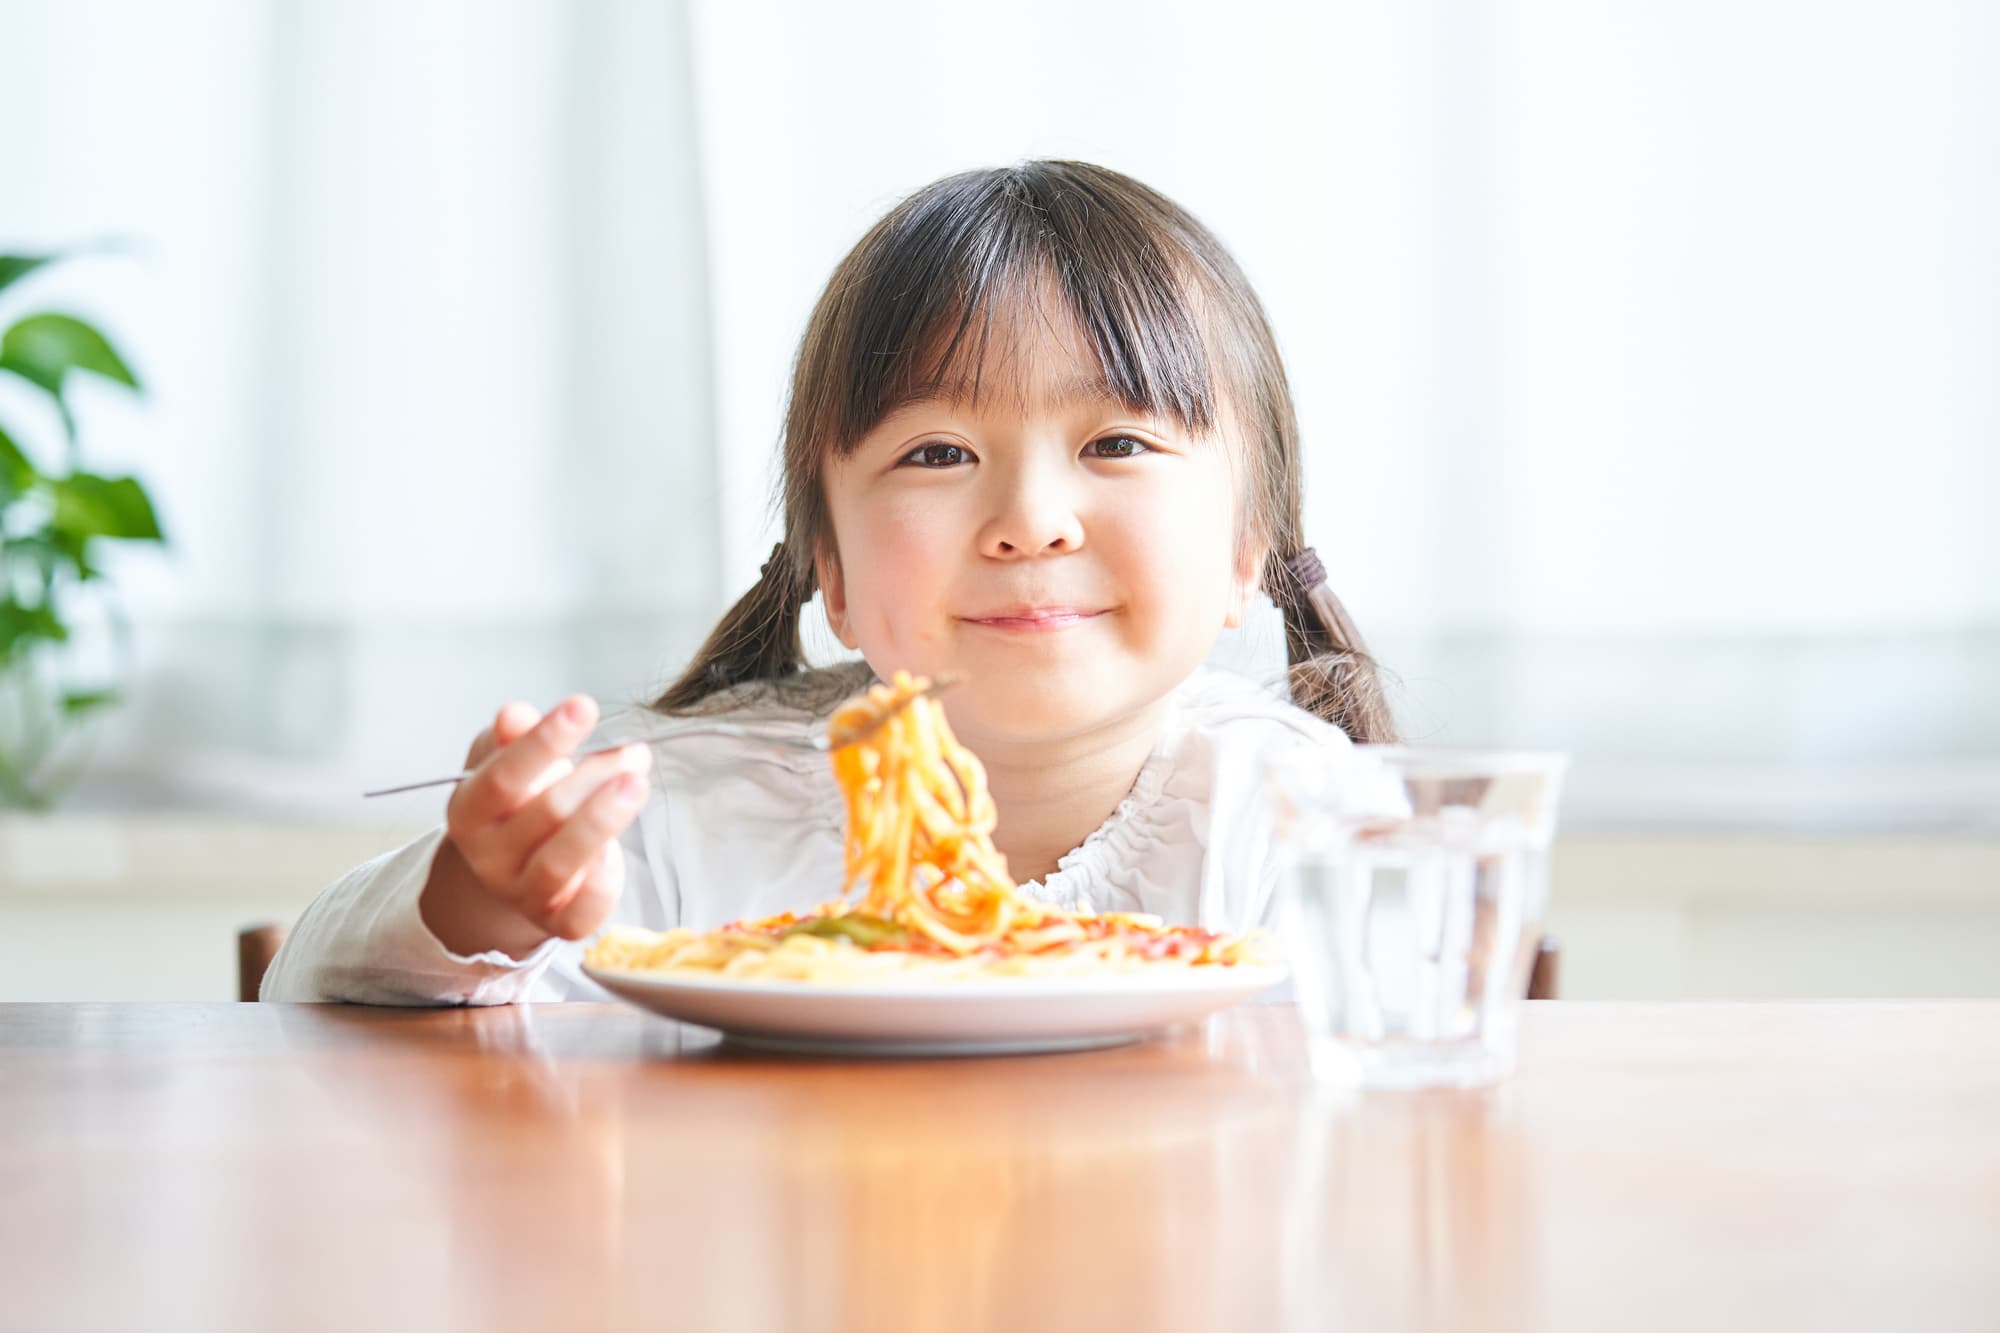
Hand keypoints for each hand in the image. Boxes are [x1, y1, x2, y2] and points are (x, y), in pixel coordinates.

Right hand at [421, 694, 652, 955]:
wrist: (513, 866)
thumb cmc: (517, 801)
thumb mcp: (506, 760)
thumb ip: (512, 738)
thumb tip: (515, 714)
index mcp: (470, 811)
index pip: (504, 776)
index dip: (545, 741)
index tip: (583, 706)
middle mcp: (489, 857)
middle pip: (545, 813)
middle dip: (594, 777)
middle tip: (633, 752)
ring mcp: (522, 893)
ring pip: (562, 862)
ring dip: (605, 820)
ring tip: (637, 783)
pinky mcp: (558, 922)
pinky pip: (582, 910)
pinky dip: (603, 880)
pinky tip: (616, 850)